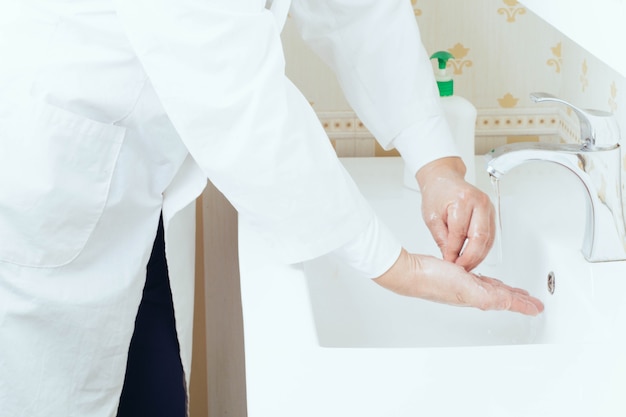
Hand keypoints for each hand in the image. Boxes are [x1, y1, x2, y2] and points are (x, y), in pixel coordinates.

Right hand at [373, 249, 543, 315]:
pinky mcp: (455, 275)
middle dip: (518, 299)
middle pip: (502, 296)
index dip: (524, 305)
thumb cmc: (433, 282)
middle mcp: (473, 292)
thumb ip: (489, 296)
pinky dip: (488, 280)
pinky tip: (485, 279)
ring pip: (492, 288)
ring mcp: (463, 284)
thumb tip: (509, 303)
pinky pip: (478, 279)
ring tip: (515, 292)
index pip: (508, 301)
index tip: (538, 308)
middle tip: (531, 302)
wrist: (411, 273)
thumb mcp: (467, 289)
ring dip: (505, 291)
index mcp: (479, 297)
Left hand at [417, 157, 494, 270]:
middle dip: (470, 258)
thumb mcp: (432, 218)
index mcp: (462, 200)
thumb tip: (450, 258)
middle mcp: (479, 202)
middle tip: (461, 269)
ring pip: (488, 239)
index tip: (449, 263)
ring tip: (466, 266)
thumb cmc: (437, 194)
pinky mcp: (492, 214)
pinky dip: (482, 249)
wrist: (444, 180)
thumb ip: (441, 239)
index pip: (460, 233)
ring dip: (478, 256)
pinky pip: (490, 236)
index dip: (455, 252)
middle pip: (480, 237)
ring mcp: (488, 208)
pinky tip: (473, 257)